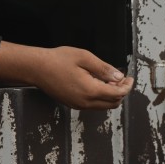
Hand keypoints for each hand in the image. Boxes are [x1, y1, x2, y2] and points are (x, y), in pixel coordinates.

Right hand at [0, 41, 133, 109]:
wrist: (35, 68)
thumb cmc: (57, 60)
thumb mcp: (84, 58)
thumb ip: (104, 68)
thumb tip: (118, 76)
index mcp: (90, 91)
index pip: (117, 94)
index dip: (127, 86)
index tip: (130, 78)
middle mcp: (85, 102)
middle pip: (113, 103)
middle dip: (121, 92)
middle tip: (121, 78)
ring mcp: (78, 105)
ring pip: (103, 105)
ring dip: (111, 95)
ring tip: (110, 79)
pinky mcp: (73, 104)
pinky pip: (93, 104)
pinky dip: (100, 96)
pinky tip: (97, 83)